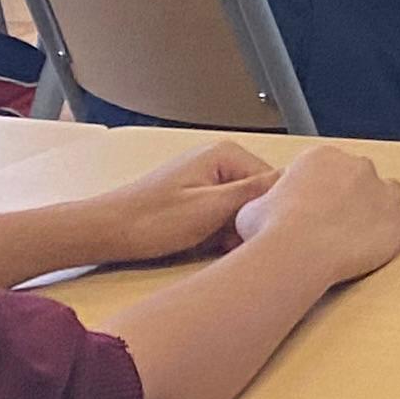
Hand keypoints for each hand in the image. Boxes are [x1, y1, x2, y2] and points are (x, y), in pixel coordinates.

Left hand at [85, 140, 283, 264]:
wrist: (103, 233)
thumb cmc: (150, 221)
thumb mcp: (210, 209)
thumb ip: (255, 192)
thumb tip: (295, 181)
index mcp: (226, 154)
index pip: (273, 183)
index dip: (266, 213)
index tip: (251, 234)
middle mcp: (218, 159)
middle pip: (258, 196)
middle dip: (248, 223)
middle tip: (226, 243)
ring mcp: (206, 177)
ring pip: (241, 208)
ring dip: (232, 230)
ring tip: (211, 244)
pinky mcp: (195, 195)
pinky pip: (223, 214)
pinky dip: (218, 231)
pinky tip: (203, 244)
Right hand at [235, 146, 399, 286]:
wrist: (296, 251)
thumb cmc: (271, 230)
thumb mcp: (255, 206)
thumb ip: (270, 199)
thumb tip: (267, 209)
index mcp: (322, 157)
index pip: (332, 165)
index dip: (325, 186)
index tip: (317, 204)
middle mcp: (357, 167)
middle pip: (362, 175)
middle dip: (353, 194)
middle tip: (336, 220)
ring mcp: (382, 192)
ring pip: (389, 193)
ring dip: (378, 208)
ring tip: (359, 231)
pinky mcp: (398, 220)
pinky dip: (390, 234)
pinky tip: (371, 247)